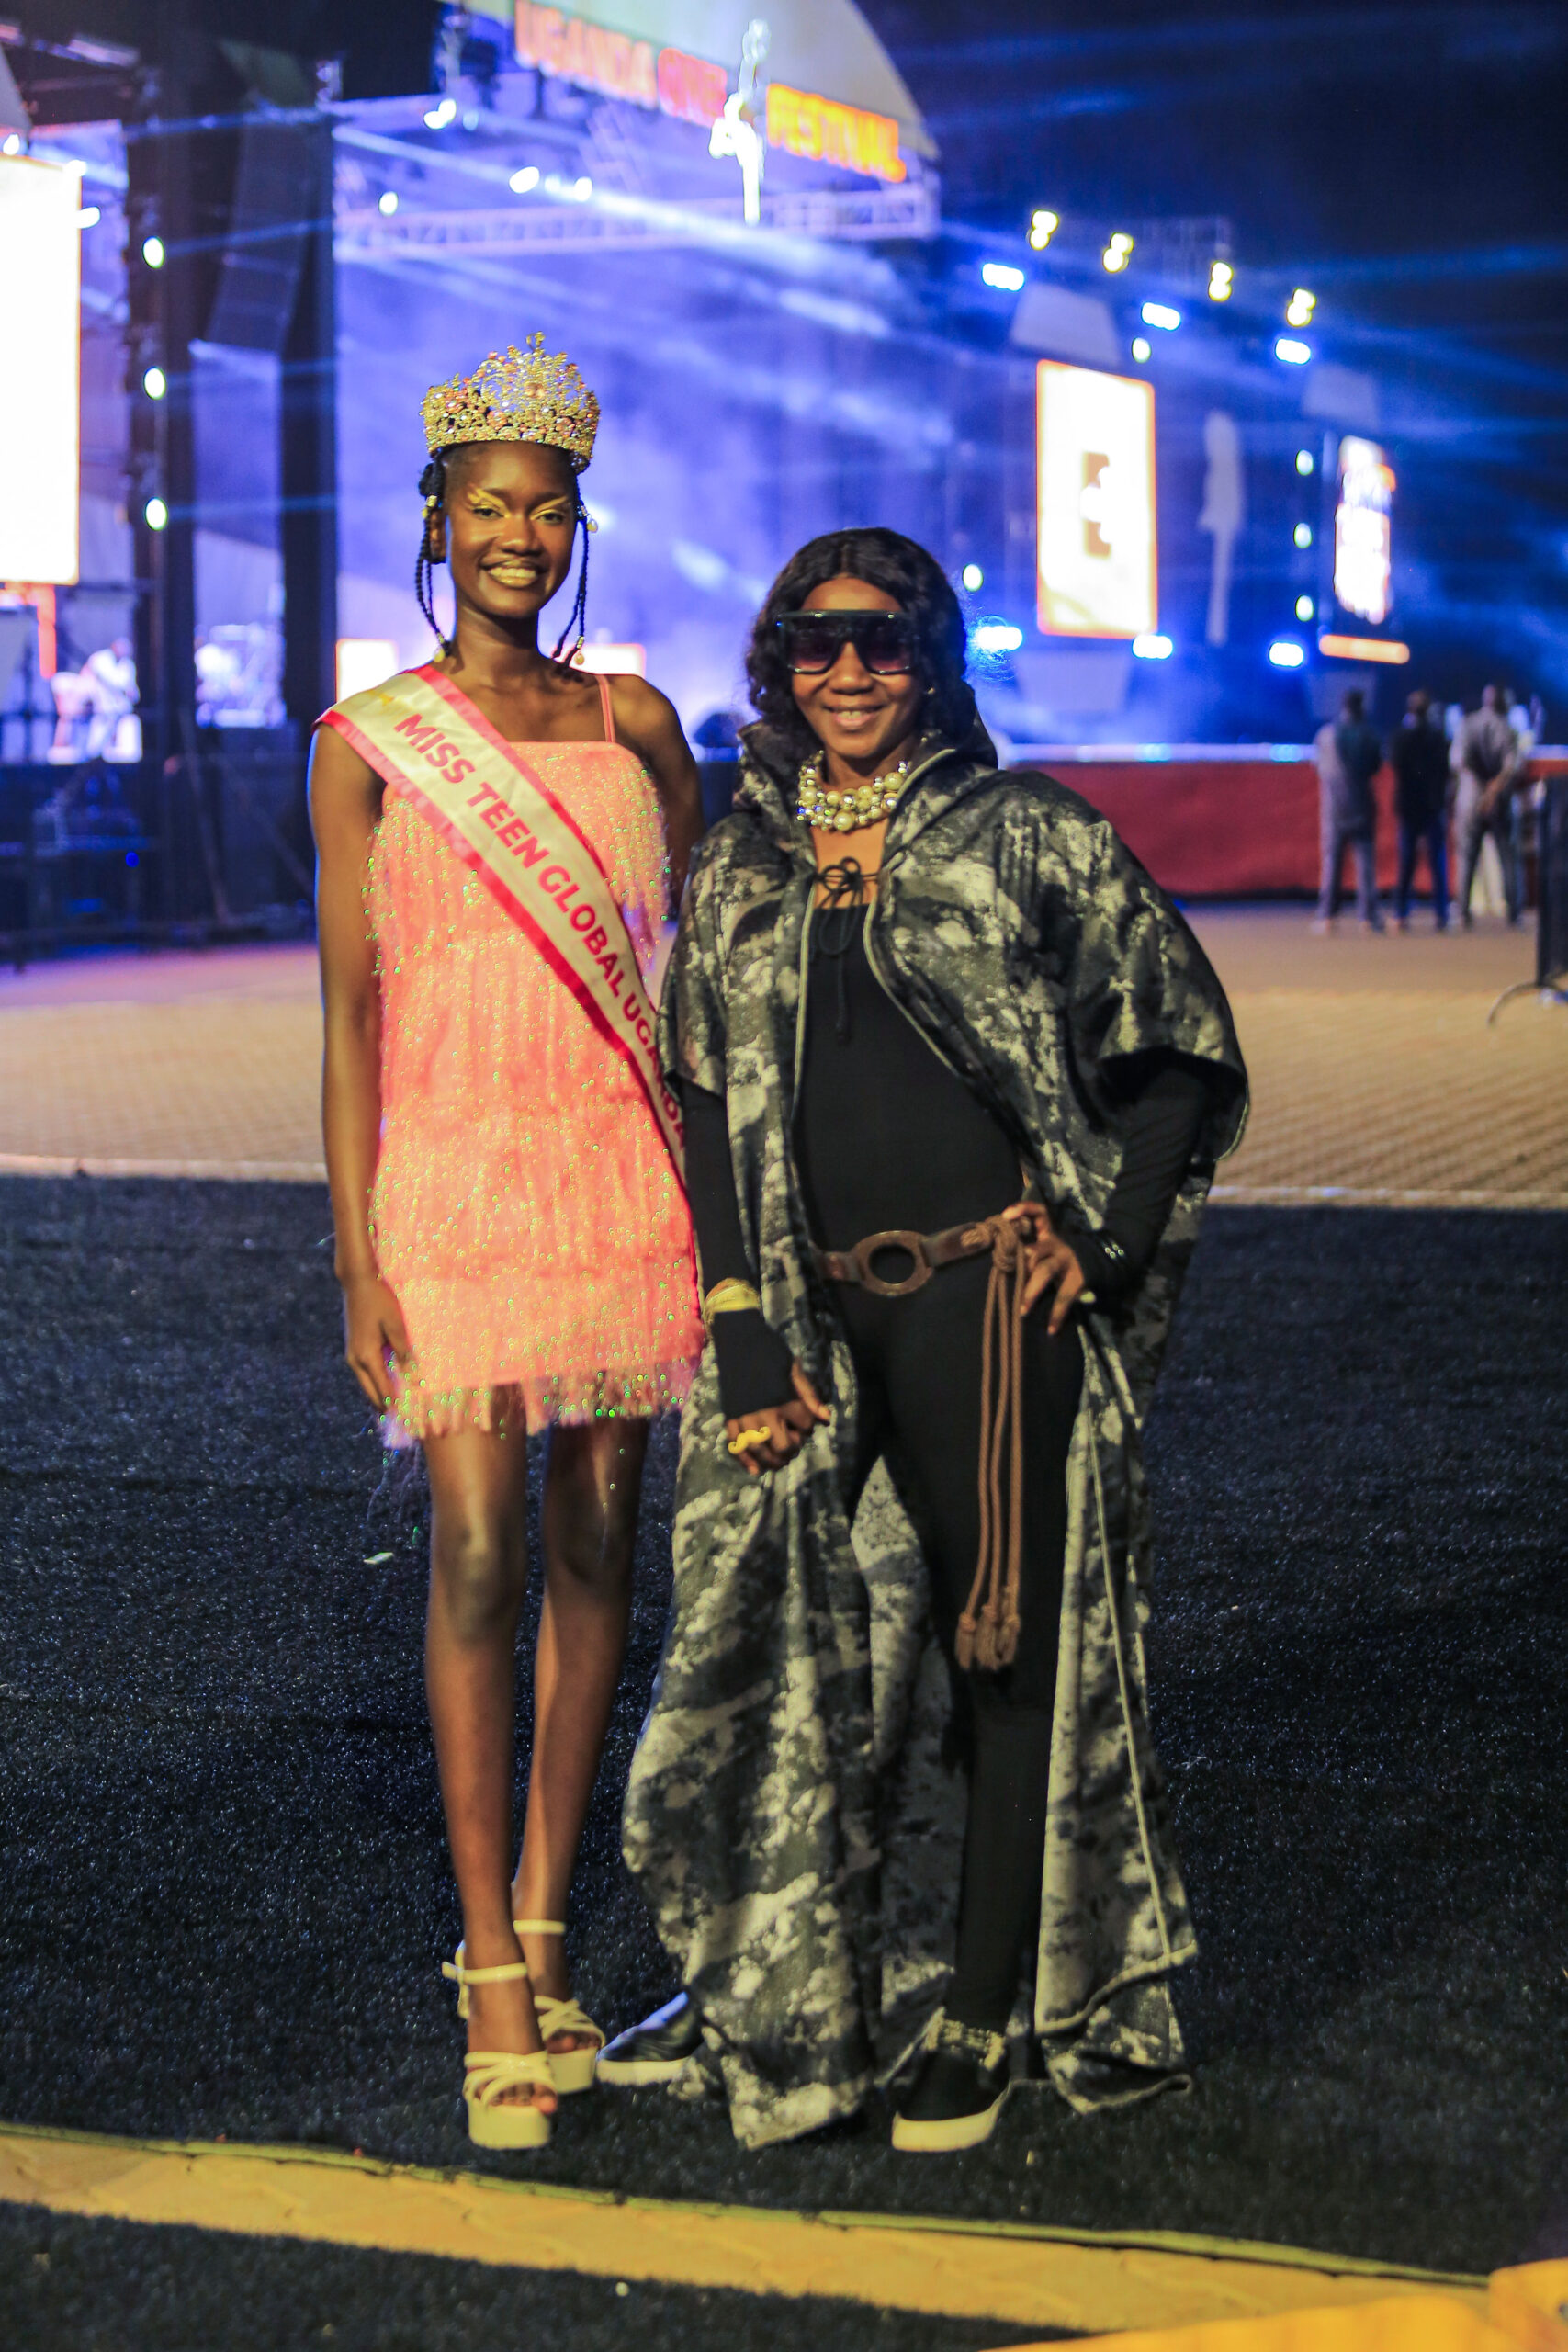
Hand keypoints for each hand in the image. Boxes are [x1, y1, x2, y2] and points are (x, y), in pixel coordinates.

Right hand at [341, 1272, 410, 1410]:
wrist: (358, 1282)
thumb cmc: (380, 1300)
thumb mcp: (396, 1324)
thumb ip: (404, 1351)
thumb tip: (414, 1377)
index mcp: (366, 1356)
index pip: (382, 1389)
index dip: (395, 1404)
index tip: (407, 1418)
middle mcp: (355, 1360)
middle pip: (371, 1393)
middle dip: (385, 1406)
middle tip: (401, 1420)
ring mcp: (351, 1355)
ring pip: (366, 1384)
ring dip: (379, 1395)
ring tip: (395, 1408)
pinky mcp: (353, 1348)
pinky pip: (364, 1373)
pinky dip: (375, 1383)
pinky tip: (386, 1386)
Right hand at [724, 1362, 830, 1475]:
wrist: (738, 1342)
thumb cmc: (770, 1353)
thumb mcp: (794, 1370)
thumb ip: (809, 1395)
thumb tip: (826, 1418)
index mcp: (783, 1399)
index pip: (804, 1424)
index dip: (807, 1426)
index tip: (804, 1421)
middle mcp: (764, 1412)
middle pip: (782, 1445)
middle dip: (791, 1448)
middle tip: (793, 1444)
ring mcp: (744, 1416)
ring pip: (759, 1450)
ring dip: (771, 1461)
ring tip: (779, 1461)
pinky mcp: (730, 1417)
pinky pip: (736, 1446)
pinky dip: (745, 1460)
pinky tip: (755, 1470)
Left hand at [1002, 1201, 1086, 1335]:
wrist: (1100, 1261)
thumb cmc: (1061, 1256)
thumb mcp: (1048, 1247)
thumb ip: (1029, 1250)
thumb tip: (999, 1259)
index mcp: (1047, 1234)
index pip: (1038, 1213)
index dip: (1023, 1210)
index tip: (1006, 1215)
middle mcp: (1056, 1245)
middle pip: (1036, 1251)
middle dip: (1022, 1263)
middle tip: (1010, 1276)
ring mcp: (1067, 1261)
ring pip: (1046, 1271)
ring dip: (1031, 1291)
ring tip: (1022, 1311)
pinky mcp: (1077, 1279)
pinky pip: (1064, 1298)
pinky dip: (1057, 1315)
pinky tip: (1051, 1329)